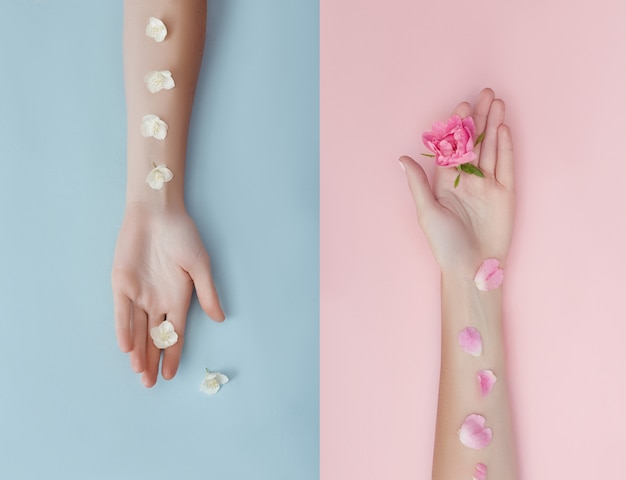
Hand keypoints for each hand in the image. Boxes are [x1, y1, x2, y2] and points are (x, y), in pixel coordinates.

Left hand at [112, 202, 223, 386]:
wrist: (157, 212)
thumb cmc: (182, 235)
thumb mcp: (200, 265)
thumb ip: (207, 293)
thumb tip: (220, 319)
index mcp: (178, 298)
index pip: (175, 334)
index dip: (173, 355)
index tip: (171, 375)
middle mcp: (158, 300)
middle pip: (154, 338)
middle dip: (153, 361)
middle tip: (150, 384)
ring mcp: (139, 294)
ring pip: (137, 330)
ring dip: (138, 352)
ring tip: (140, 373)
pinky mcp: (121, 284)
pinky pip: (122, 312)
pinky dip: (124, 329)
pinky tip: (126, 347)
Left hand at [400, 88, 514, 276]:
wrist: (471, 267)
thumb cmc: (444, 243)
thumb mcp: (426, 211)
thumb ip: (418, 183)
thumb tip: (402, 158)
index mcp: (446, 181)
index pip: (453, 147)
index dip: (457, 127)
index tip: (460, 108)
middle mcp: (468, 179)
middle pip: (475, 142)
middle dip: (479, 118)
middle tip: (484, 93)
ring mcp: (488, 185)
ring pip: (492, 148)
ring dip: (494, 126)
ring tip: (497, 102)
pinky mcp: (506, 193)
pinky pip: (506, 165)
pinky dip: (506, 147)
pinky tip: (505, 128)